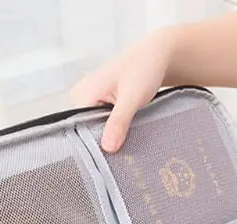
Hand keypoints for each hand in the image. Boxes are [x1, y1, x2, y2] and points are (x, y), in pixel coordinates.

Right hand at [70, 30, 174, 152]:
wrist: (155, 56)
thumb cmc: (143, 69)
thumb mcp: (131, 98)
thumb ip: (118, 122)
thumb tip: (107, 147)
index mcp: (82, 94)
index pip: (81, 129)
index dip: (97, 143)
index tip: (113, 153)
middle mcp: (81, 96)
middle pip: (88, 130)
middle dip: (106, 139)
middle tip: (124, 142)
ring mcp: (91, 99)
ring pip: (98, 128)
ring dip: (113, 134)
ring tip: (127, 132)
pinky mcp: (101, 102)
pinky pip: (104, 122)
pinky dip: (116, 128)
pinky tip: (126, 128)